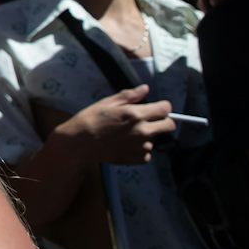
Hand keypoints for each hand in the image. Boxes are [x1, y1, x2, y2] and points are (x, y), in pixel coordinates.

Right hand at [52, 85, 175, 164]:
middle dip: (163, 121)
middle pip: (169, 126)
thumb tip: (145, 89)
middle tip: (149, 120)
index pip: (165, 109)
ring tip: (128, 134)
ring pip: (156, 139)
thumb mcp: (108, 102)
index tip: (156, 107)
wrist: (79, 143)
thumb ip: (130, 96)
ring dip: (148, 136)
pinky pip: (147, 153)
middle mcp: (143, 131)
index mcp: (136, 114)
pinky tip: (126, 144)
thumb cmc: (90, 119)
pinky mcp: (137, 159)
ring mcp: (141, 147)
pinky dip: (140, 149)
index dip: (162, 106)